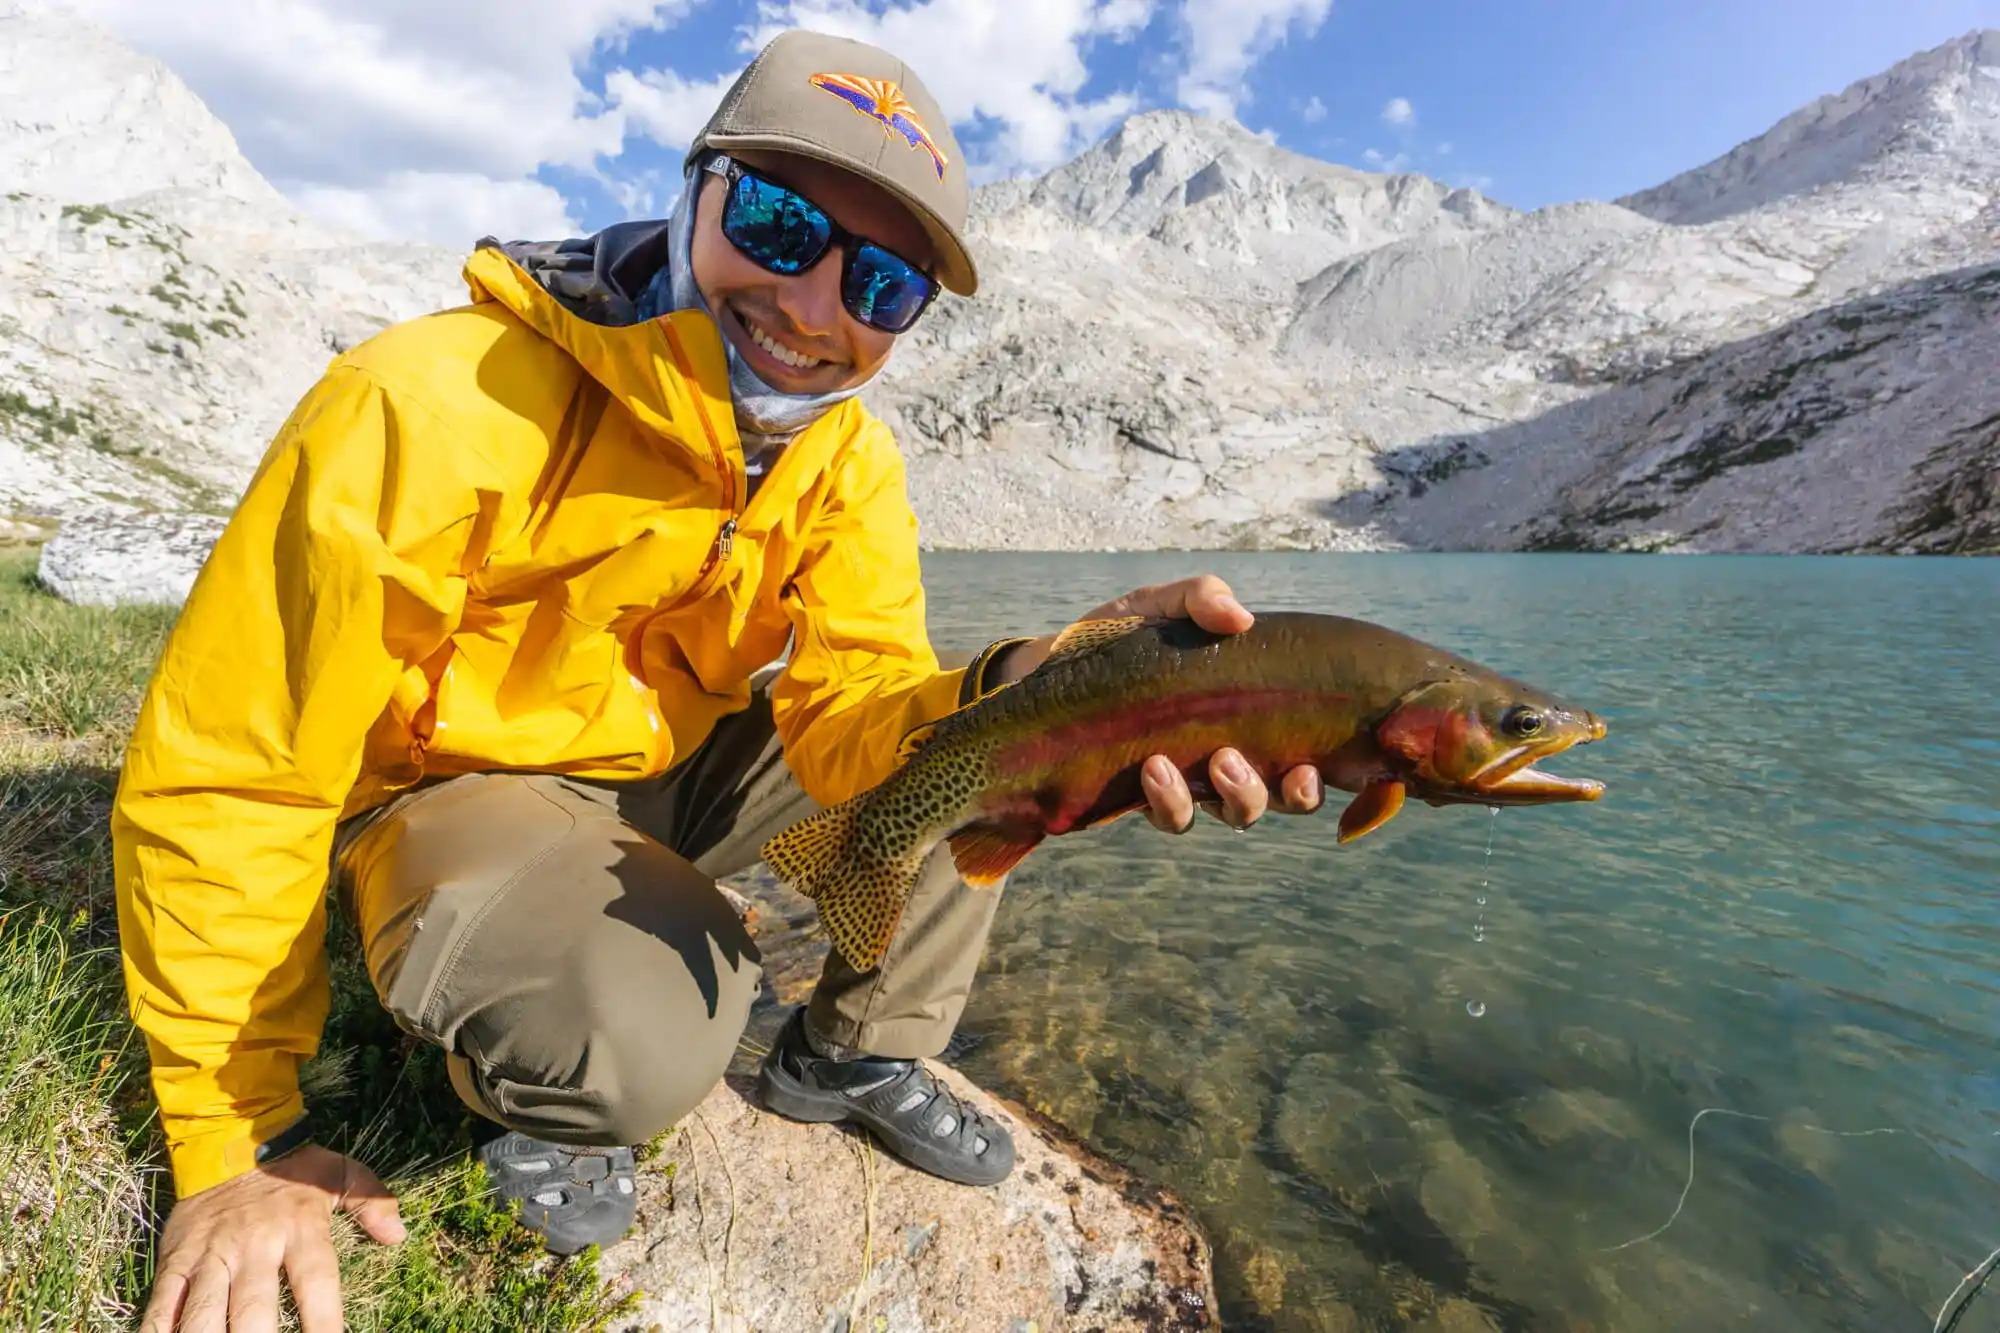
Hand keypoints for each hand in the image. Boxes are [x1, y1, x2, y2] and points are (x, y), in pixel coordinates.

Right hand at [141, 1146, 404, 1332]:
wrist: (230, 1138)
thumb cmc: (294, 1168)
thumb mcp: (341, 1174)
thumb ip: (372, 1202)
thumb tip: (399, 1235)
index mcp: (300, 1227)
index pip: (315, 1282)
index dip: (323, 1321)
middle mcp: (254, 1244)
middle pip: (253, 1308)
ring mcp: (211, 1254)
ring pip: (203, 1311)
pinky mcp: (176, 1258)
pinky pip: (163, 1301)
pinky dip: (160, 1328)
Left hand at [996, 574, 1323, 833]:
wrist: (1049, 667)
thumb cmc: (1121, 636)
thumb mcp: (1159, 604)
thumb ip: (1199, 597)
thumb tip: (1239, 617)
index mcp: (1252, 712)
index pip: (1310, 748)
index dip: (1331, 767)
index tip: (1325, 761)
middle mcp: (1233, 754)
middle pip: (1286, 796)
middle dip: (1290, 792)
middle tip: (1274, 766)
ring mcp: (1192, 781)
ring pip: (1237, 814)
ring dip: (1238, 797)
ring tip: (1216, 763)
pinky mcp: (1146, 796)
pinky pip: (1173, 816)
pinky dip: (1171, 800)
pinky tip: (1154, 768)